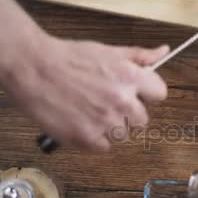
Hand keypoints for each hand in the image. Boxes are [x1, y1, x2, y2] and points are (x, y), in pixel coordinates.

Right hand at [0, 34, 168, 151]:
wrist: (33, 68)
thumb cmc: (69, 57)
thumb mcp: (108, 51)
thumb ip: (139, 56)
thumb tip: (164, 51)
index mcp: (131, 78)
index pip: (160, 94)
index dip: (146, 94)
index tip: (134, 93)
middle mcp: (122, 102)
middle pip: (141, 120)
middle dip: (127, 113)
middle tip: (104, 102)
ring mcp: (105, 122)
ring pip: (122, 135)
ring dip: (110, 128)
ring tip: (89, 111)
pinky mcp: (87, 139)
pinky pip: (103, 147)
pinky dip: (93, 140)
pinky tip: (80, 122)